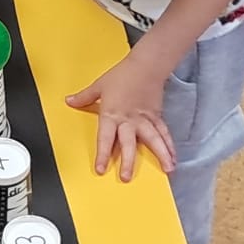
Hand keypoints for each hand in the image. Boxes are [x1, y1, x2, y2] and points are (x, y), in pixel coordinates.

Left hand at [66, 55, 176, 181]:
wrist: (145, 65)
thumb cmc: (122, 75)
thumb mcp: (99, 86)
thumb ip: (84, 97)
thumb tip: (69, 101)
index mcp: (112, 114)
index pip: (105, 138)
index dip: (103, 154)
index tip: (101, 169)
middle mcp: (129, 120)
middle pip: (128, 143)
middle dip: (127, 161)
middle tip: (126, 177)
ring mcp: (145, 119)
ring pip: (153, 140)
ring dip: (161, 155)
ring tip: (167, 170)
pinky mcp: (157, 117)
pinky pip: (163, 133)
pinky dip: (169, 146)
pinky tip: (173, 158)